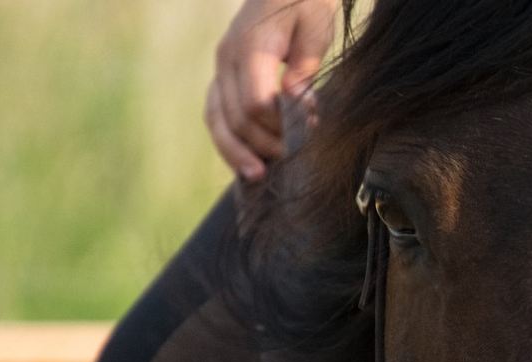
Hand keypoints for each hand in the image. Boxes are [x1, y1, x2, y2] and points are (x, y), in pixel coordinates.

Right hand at [206, 0, 337, 180]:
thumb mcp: (315, 27)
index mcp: (250, 46)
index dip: (280, 125)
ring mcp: (220, 67)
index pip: (256, 102)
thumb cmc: (306, 2)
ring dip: (236, 151)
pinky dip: (228, 139)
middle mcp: (227, 58)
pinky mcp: (223, 76)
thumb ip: (305, 66)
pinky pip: (216, 114)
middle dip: (265, 143)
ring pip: (217, 119)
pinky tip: (245, 160)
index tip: (308, 129)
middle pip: (235, 116)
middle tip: (294, 155)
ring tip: (259, 175)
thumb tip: (295, 102)